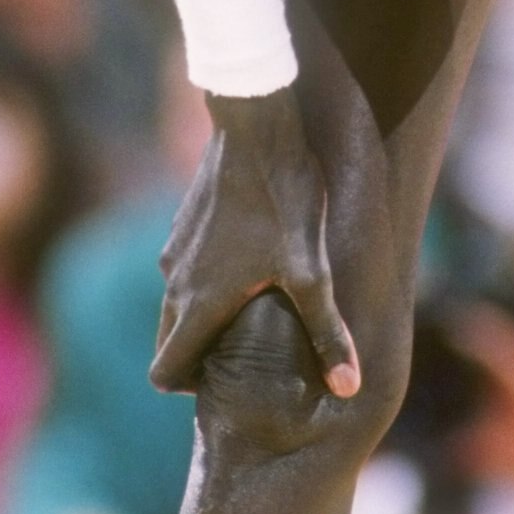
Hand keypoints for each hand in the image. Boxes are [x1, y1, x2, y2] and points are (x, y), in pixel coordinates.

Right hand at [152, 87, 360, 397]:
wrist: (255, 125)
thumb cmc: (283, 200)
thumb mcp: (311, 271)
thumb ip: (327, 332)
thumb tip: (350, 388)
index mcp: (197, 304)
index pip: (163, 373)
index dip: (189, 387)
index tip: (223, 381)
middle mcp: (174, 282)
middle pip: (169, 343)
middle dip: (199, 356)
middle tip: (246, 353)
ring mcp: (174, 251)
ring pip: (177, 304)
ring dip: (206, 315)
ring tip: (255, 307)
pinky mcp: (183, 225)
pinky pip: (186, 271)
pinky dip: (207, 281)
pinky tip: (251, 263)